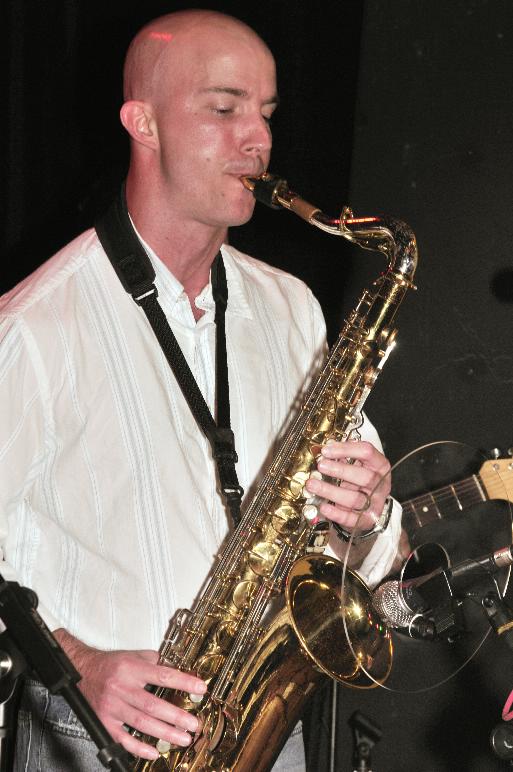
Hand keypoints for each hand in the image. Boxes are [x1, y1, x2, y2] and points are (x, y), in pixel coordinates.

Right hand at [54, 629, 206, 760]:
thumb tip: (176, 667)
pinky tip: (154, 751)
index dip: (183, 683)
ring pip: (141, 723)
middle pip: (153, 705)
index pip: (163, 675)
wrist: (82, 670)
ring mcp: (113, 707)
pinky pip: (123, 738)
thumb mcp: (133, 655)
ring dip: (165, 732)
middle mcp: (122, 688)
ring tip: (183, 738)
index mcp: (132, 669)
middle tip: (194, 724)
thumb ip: (154, 660)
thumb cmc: (110, 664)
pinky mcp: (105, 721)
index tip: (200, 689)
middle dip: (177, 716)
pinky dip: (139, 747)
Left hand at [304, 440, 390, 532]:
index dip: (346, 449)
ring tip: (312, 485)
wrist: (368, 508)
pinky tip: (324, 506)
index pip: (367, 452)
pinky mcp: (366, 520)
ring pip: (354, 498)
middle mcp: (381, 484)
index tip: (326, 450)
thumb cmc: (360, 482)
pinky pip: (351, 518)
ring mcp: (375, 503)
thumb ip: (345, 456)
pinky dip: (336, 513)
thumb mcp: (358, 465)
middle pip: (365, 476)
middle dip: (340, 470)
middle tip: (320, 466)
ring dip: (331, 491)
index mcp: (380, 465)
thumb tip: (327, 448)